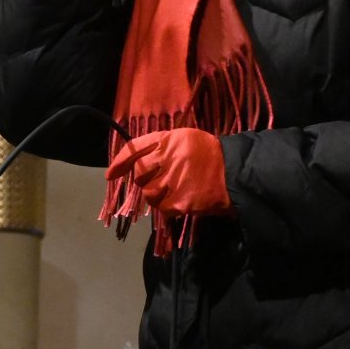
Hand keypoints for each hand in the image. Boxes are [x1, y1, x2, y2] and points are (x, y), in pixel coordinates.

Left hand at [105, 128, 230, 217]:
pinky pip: (163, 209)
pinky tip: (182, 202)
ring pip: (149, 194)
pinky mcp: (181, 201)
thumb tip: (134, 164)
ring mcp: (174, 180)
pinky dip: (169, 209)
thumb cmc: (211, 155)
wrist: (237, 173)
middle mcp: (169, 157)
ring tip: (174, 192)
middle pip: (140, 174)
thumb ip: (162, 147)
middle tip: (161, 182)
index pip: (135, 147)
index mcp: (170, 139)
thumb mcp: (186, 140)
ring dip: (157, 196)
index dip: (120, 162)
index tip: (111, 174)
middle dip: (146, 181)